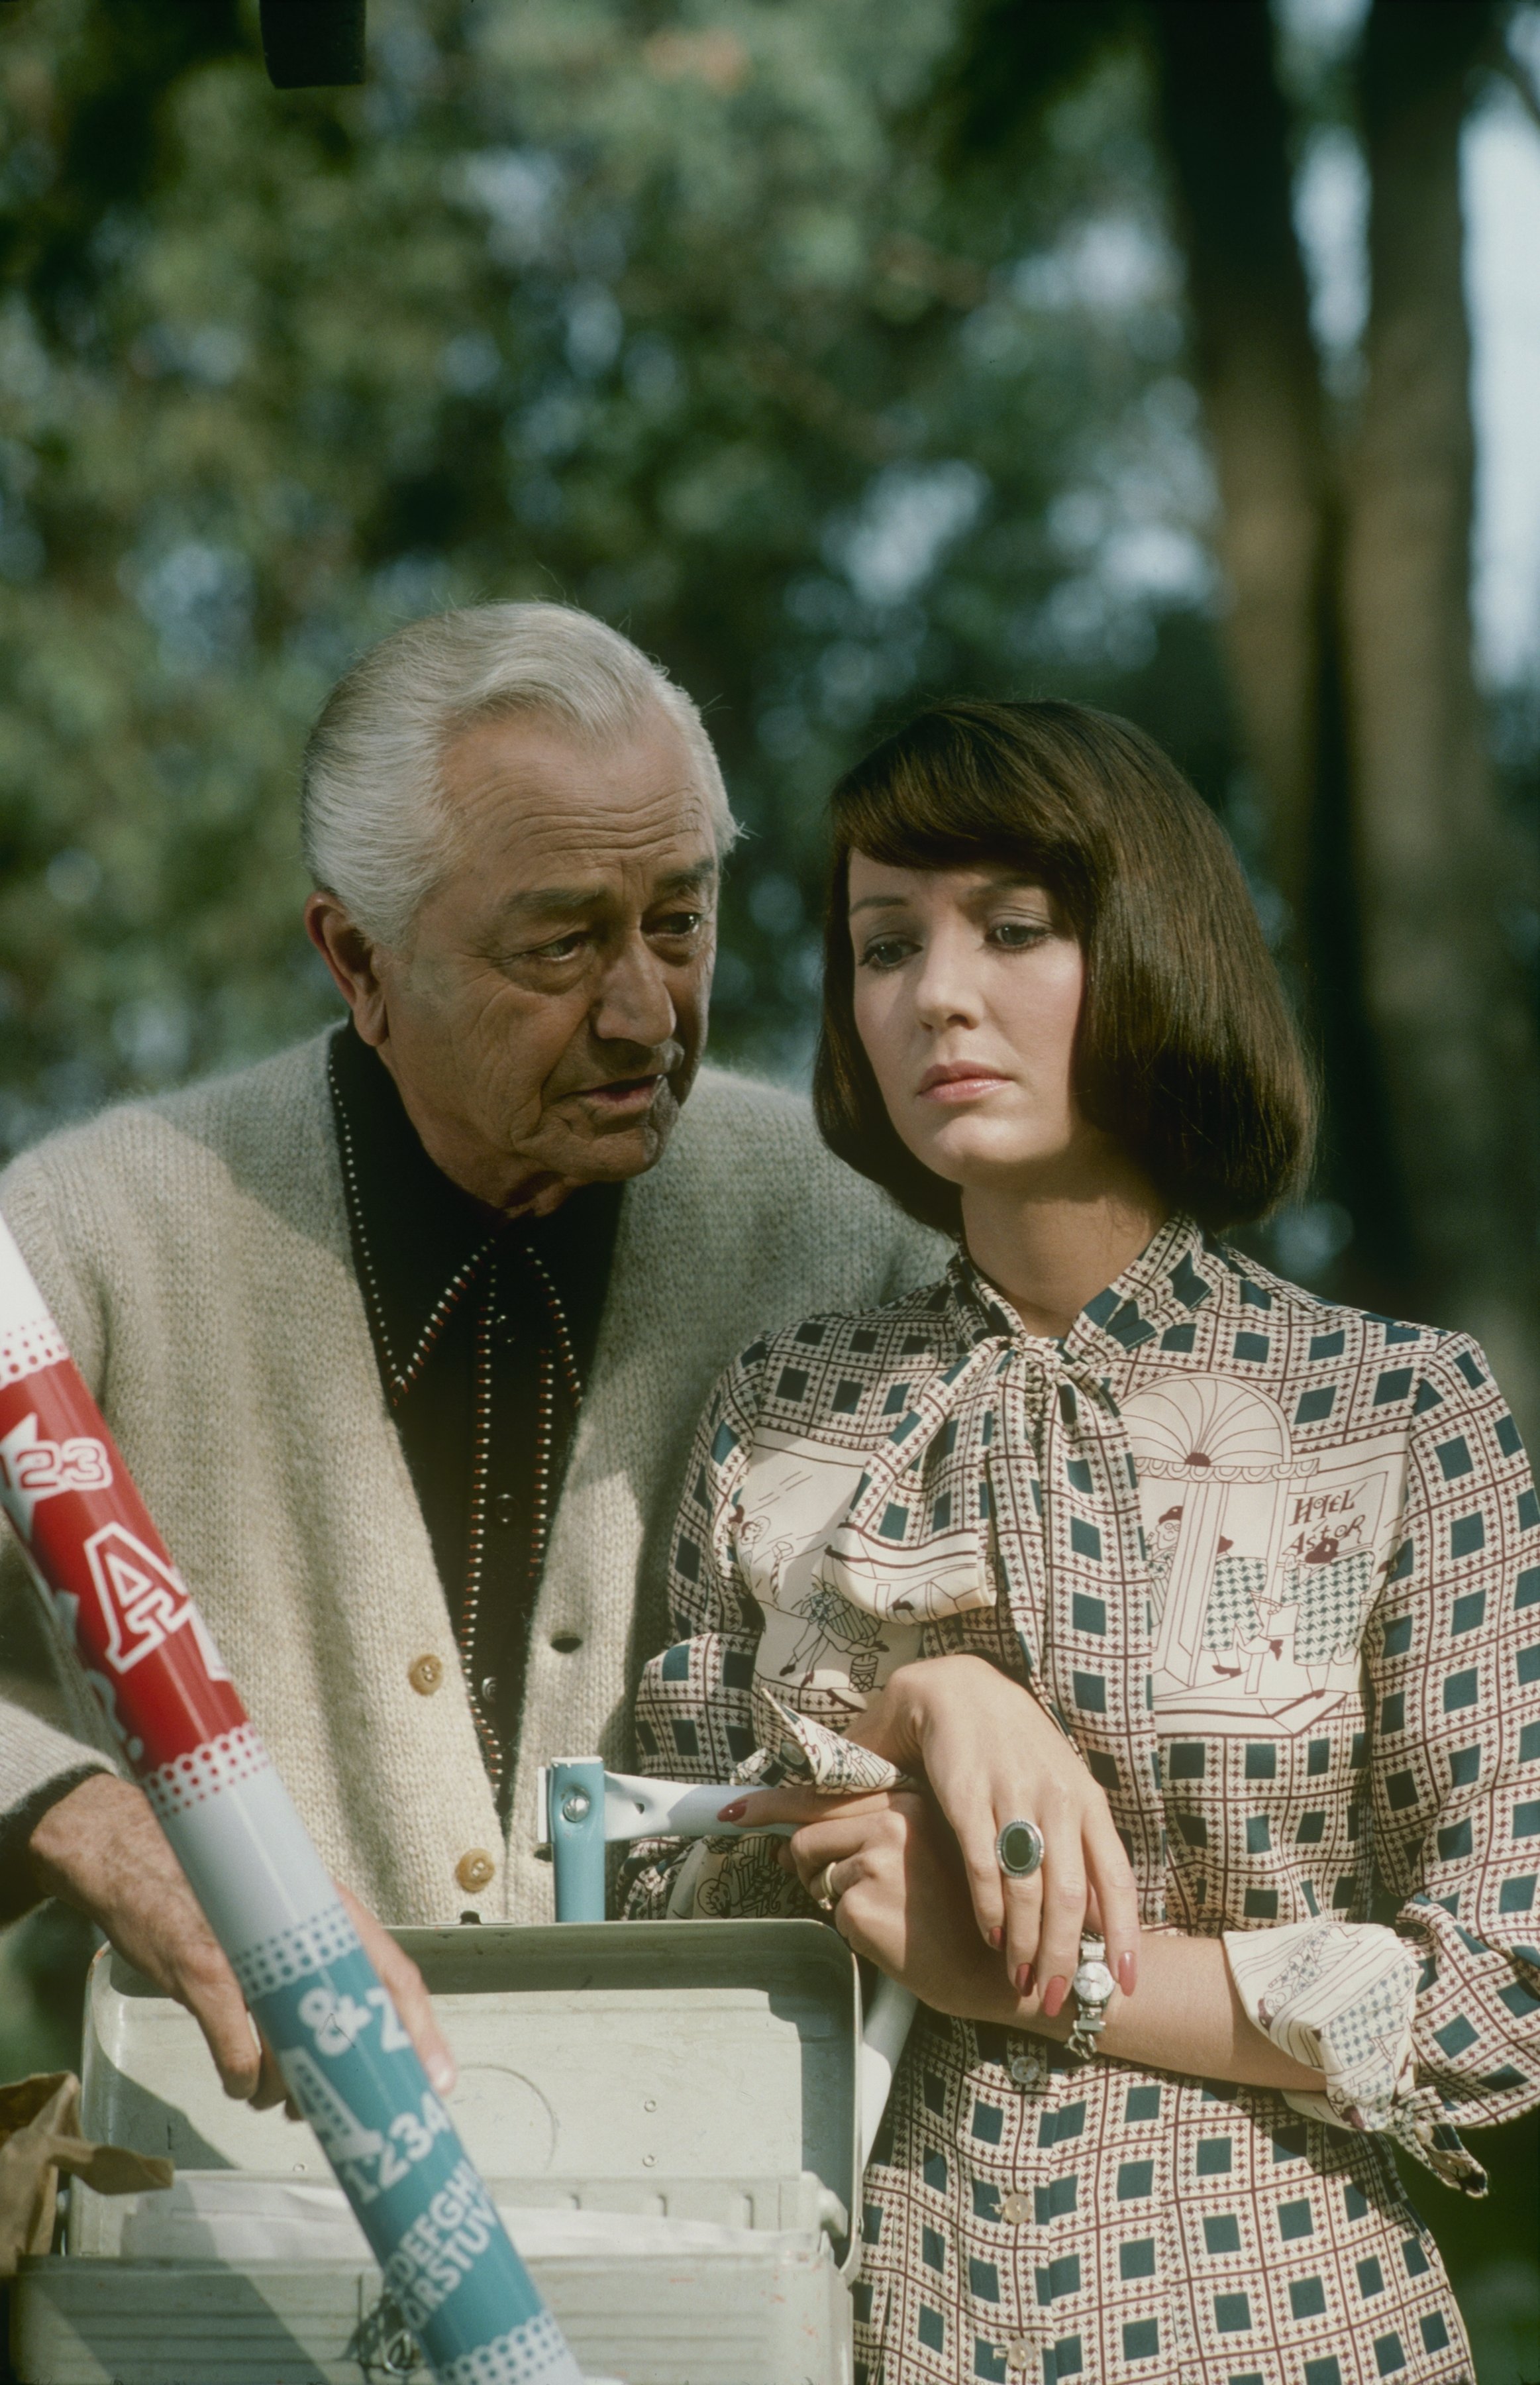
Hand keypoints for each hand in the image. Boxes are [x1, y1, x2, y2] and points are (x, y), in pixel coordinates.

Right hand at [27, 1773, 454, 2107]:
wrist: (131, 1848)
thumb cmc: (209, 1883)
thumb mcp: (278, 1906)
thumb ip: (313, 1948)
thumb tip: (344, 2014)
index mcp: (329, 1912)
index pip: (396, 1975)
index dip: (421, 2033)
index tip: (438, 2081)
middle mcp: (299, 1933)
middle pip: (346, 2025)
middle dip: (339, 2080)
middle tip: (325, 2103)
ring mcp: (252, 1955)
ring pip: (292, 2054)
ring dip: (282, 2088)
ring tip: (269, 2088)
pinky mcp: (204, 1973)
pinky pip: (239, 2058)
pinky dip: (242, 2081)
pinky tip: (239, 2079)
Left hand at [740, 1783, 1015, 2020]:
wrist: (996, 1967)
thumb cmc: (961, 1911)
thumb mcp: (921, 1852)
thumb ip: (865, 1833)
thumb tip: (789, 1842)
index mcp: (909, 1800)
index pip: (823, 1795)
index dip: (771, 1803)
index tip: (734, 1811)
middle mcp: (892, 1822)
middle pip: (807, 1833)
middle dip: (805, 1864)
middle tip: (831, 1886)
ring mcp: (876, 1862)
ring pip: (816, 1876)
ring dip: (837, 1898)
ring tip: (889, 1913)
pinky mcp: (863, 1905)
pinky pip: (834, 1915)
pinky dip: (854, 1930)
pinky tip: (893, 1935)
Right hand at [845, 1652, 1139, 2011]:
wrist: (958, 1690)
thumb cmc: (1017, 1749)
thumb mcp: (1061, 1789)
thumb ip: (1081, 1848)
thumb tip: (1096, 1921)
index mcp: (1087, 1800)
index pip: (1117, 1878)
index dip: (1123, 1935)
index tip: (1124, 1983)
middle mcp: (1057, 1798)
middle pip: (1071, 1895)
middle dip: (1065, 1955)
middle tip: (1056, 1998)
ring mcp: (1013, 1796)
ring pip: (1029, 1888)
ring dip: (1027, 1944)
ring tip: (1021, 1979)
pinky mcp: (968, 1795)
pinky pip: (984, 1865)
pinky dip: (989, 1908)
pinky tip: (991, 1936)